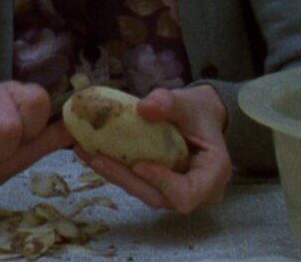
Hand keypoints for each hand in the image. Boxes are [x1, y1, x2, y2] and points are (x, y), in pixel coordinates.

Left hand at [75, 84, 231, 212]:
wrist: (199, 117)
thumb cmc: (198, 112)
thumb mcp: (188, 102)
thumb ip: (169, 103)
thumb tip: (143, 108)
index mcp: (213, 174)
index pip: (187, 193)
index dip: (162, 183)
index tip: (139, 164)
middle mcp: (197, 191)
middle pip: (158, 197)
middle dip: (126, 179)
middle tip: (97, 158)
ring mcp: (176, 192)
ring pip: (143, 192)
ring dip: (115, 175)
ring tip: (87, 153)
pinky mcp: (159, 188)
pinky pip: (137, 184)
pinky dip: (115, 170)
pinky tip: (91, 154)